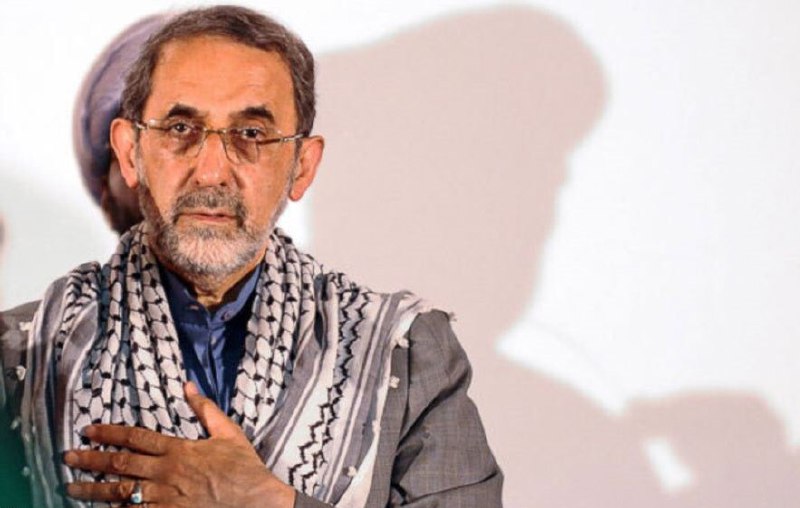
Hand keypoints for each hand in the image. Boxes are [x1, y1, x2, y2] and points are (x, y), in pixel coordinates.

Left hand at [64, 382, 295, 507]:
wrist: (256, 501)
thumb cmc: (244, 468)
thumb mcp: (228, 432)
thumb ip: (205, 409)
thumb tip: (188, 386)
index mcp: (178, 450)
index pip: (136, 437)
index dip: (109, 432)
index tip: (89, 430)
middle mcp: (166, 474)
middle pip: (120, 465)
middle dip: (91, 460)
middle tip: (68, 457)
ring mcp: (165, 499)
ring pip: (120, 493)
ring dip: (93, 489)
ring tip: (71, 487)